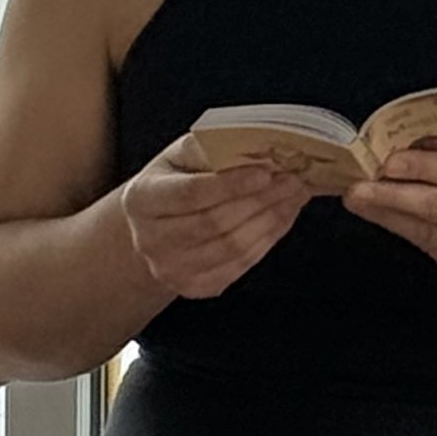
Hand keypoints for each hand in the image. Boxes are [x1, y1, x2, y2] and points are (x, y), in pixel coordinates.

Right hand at [121, 134, 310, 299]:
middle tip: (294, 180)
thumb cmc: (174, 181)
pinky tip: (283, 217)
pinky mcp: (194, 288)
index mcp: (140, 199)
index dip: (232, 184)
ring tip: (295, 195)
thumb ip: (211, 148)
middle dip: (261, 200)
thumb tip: (259, 148)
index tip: (267, 171)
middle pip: (216, 223)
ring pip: (233, 247)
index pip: (191, 194)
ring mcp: (170, 270)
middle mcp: (149, 240)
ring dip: (272, 220)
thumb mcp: (181, 155)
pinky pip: (241, 265)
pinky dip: (268, 240)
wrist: (155, 226)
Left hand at [342, 141, 436, 297]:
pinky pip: (436, 253)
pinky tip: (389, 217)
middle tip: (357, 185)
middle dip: (392, 195)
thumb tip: (427, 140)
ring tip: (361, 200)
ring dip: (390, 216)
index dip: (421, 167)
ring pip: (430, 236)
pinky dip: (409, 233)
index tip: (387, 159)